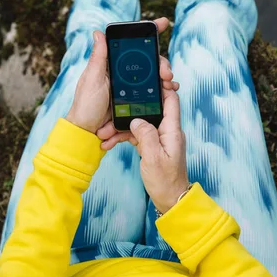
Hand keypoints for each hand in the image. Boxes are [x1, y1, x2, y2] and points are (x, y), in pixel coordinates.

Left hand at [66, 18, 177, 136]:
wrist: (88, 132)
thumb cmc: (85, 104)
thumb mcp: (92, 78)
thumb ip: (98, 57)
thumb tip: (98, 32)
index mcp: (113, 64)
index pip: (132, 43)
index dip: (147, 32)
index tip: (162, 22)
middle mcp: (124, 73)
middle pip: (149, 61)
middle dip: (161, 63)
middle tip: (166, 73)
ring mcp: (132, 87)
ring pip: (154, 76)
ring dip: (165, 78)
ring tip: (169, 84)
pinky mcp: (137, 102)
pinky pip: (153, 94)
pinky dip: (163, 92)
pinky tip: (169, 93)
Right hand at [99, 81, 188, 214]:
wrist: (169, 201)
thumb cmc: (165, 181)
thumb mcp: (154, 158)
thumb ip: (146, 135)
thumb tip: (136, 119)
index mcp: (172, 129)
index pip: (171, 99)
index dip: (162, 85)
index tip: (149, 74)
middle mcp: (166, 129)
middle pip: (150, 108)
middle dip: (132, 106)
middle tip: (116, 101)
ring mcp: (158, 136)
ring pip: (139, 122)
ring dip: (122, 125)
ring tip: (104, 132)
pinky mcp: (151, 144)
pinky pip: (135, 134)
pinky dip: (123, 136)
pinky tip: (109, 141)